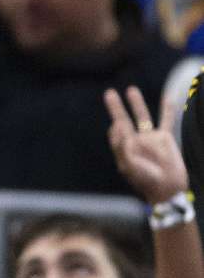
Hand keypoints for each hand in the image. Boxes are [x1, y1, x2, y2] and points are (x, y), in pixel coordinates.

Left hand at [104, 86, 188, 203]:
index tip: (120, 126)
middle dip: (116, 107)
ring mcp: (150, 139)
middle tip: (109, 93)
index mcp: (123, 150)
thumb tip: (117, 125)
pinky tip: (167, 98)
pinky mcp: (164, 138)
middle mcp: (135, 142)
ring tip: (130, 90)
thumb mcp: (130, 166)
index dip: (116, 128)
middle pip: (124, 120)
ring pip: (142, 116)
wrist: (167, 188)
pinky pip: (166, 120)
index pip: (115, 133)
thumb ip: (122, 147)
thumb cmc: (146, 180)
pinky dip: (167, 109)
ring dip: (136, 103)